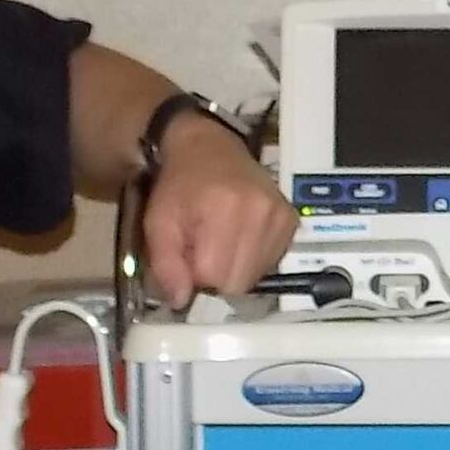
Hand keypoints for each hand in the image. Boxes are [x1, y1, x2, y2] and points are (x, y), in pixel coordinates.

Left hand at [140, 123, 299, 307]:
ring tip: (220, 242)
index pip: (214, 276)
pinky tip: (239, 238)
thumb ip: (165, 263)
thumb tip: (180, 301)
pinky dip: (252, 260)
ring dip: (234, 269)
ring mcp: (281, 217)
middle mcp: (261, 212)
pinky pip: (271, 263)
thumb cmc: (180, 184)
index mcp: (225, 209)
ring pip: (256, 277)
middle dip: (216, 276)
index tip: (187, 256)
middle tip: (202, 250)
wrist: (209, 147)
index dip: (195, 275)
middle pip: (238, 283)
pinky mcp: (291, 222)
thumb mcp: (158, 221)